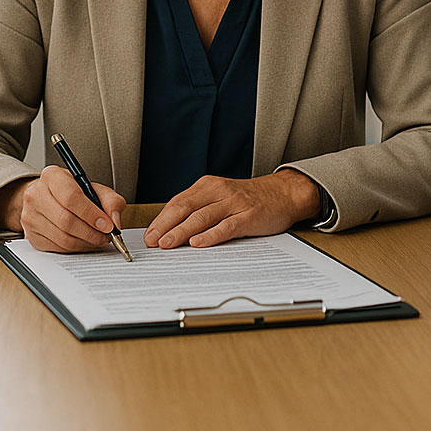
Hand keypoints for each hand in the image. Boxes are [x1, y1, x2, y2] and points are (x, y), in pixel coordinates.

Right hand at [14, 165, 126, 252]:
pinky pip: (58, 248)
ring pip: (63, 238)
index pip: (71, 197)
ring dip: (86, 242)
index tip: (107, 225)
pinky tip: (84, 241)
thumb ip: (110, 200)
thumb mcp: (93, 188)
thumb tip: (114, 221)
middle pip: (66, 220)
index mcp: (52, 176)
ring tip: (97, 238)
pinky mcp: (31, 235)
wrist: (46, 197)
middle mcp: (36, 194)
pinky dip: (76, 248)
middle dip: (91, 232)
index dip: (92, 214)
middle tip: (106, 235)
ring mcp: (30, 216)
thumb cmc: (70, 192)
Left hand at [144, 171, 320, 248]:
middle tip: (152, 242)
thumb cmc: (247, 199)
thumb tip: (170, 230)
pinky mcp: (248, 216)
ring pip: (202, 217)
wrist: (282, 193)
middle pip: (186, 208)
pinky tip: (199, 243)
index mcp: (207, 186)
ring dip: (182, 232)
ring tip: (168, 244)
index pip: (178, 202)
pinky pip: (226, 226)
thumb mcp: (219, 197)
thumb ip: (198, 209)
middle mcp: (218, 191)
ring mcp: (234, 203)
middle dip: (166, 226)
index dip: (161, 219)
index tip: (148, 236)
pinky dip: (211, 235)